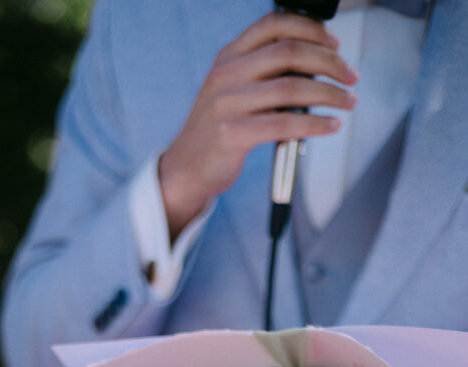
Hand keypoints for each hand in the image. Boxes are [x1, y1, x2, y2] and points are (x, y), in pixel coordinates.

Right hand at [158, 11, 357, 238]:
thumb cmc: (219, 131)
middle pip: (289, 52)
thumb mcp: (232, 90)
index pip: (275, 24)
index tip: (335, 45)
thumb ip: (263, 72)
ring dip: (330, 94)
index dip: (311, 29)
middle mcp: (226, 74)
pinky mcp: (232, 135)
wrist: (186, 170)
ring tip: (348, 102)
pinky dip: (315, 123)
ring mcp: (227, 104)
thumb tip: (316, 64)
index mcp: (228, 57)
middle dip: (330, 62)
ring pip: (292, 87)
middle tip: (351, 77)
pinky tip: (330, 126)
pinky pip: (285, 123)